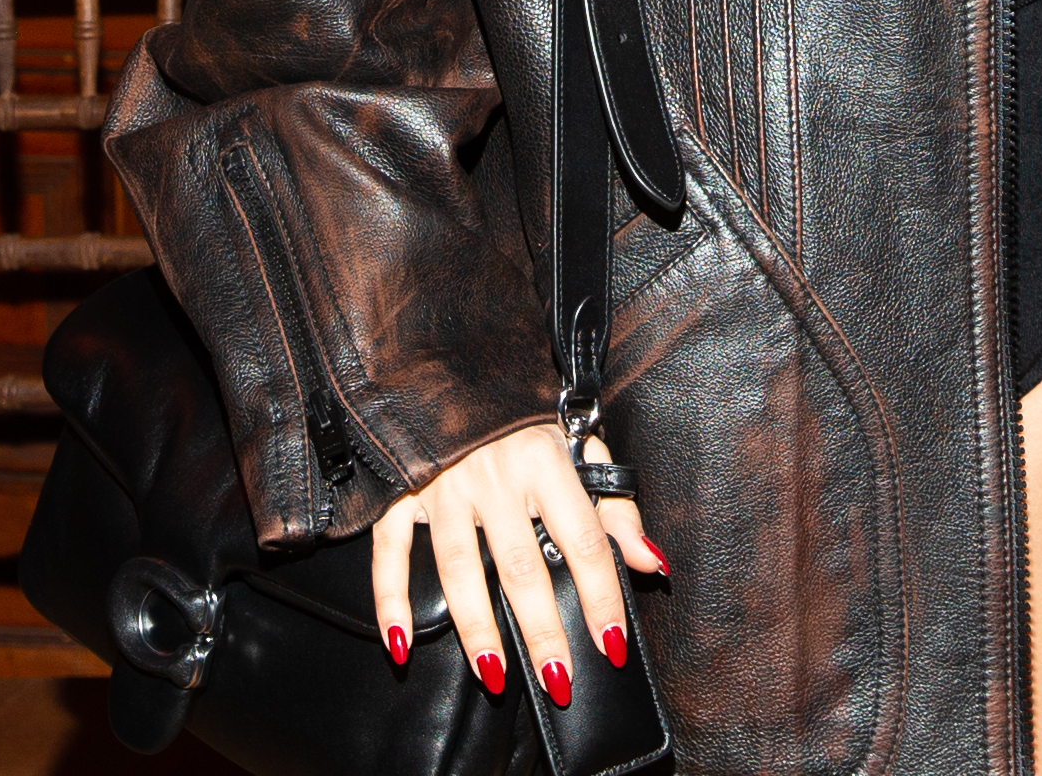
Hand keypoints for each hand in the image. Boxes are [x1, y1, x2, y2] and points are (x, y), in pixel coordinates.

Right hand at [366, 416, 661, 700]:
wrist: (450, 360)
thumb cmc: (524, 413)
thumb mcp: (579, 445)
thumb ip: (616, 507)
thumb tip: (652, 564)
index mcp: (546, 461)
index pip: (583, 540)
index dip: (601, 595)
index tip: (611, 644)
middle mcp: (494, 474)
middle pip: (521, 565)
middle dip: (541, 629)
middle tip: (558, 681)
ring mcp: (442, 483)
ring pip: (458, 567)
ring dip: (476, 626)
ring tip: (495, 674)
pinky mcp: (399, 489)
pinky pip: (390, 551)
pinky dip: (390, 599)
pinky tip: (400, 643)